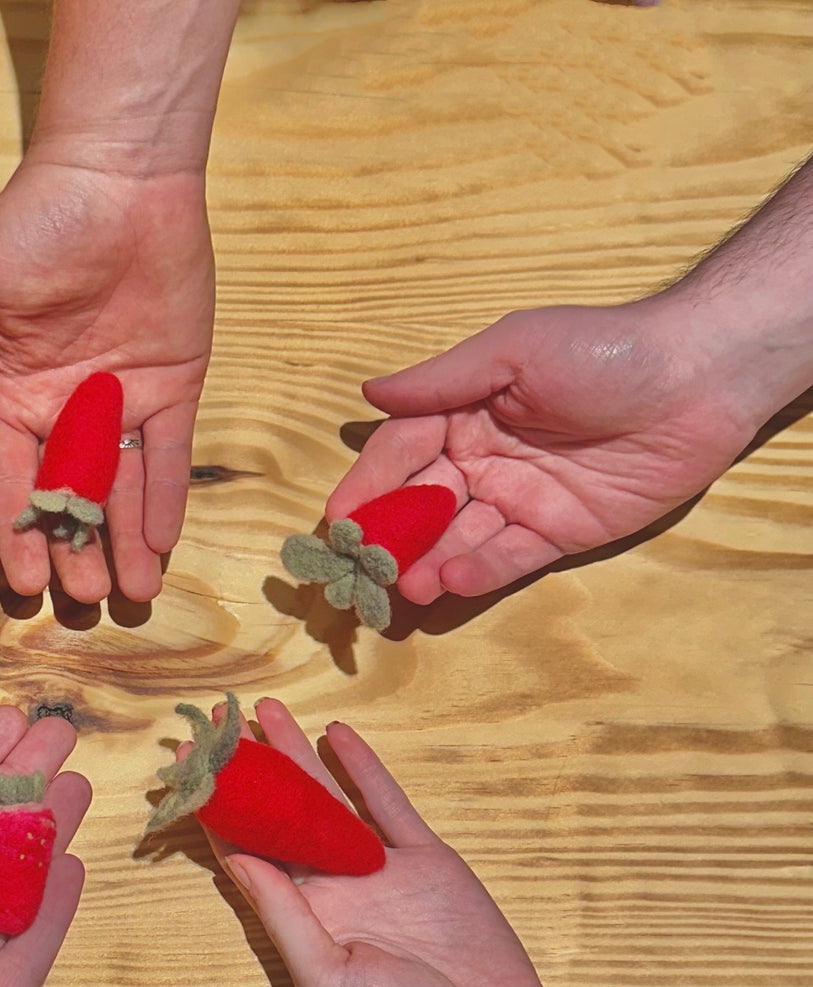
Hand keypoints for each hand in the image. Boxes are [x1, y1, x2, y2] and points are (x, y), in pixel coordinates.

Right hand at [0, 161, 214, 603]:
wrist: (116, 177)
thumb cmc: (30, 225)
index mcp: (9, 394)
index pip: (10, 481)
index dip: (16, 534)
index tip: (21, 586)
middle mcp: (63, 408)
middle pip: (68, 497)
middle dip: (76, 552)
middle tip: (85, 603)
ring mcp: (119, 400)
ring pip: (121, 488)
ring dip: (125, 541)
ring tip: (132, 594)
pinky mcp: (172, 386)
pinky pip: (169, 455)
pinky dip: (167, 498)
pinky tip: (165, 543)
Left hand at [201, 698, 566, 986]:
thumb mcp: (326, 979)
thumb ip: (282, 916)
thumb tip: (235, 860)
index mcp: (300, 919)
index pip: (247, 853)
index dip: (219, 812)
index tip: (190, 770)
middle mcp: (332, 889)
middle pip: (280, 816)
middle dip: (252, 771)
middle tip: (221, 721)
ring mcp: (378, 869)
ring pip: (328, 798)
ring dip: (297, 756)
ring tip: (266, 712)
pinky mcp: (425, 859)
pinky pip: (386, 803)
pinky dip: (362, 768)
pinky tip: (336, 735)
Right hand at [331, 299, 762, 602]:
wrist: (698, 378)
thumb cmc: (602, 350)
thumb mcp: (514, 350)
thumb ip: (442, 380)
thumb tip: (368, 392)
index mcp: (463, 414)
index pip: (400, 453)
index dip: (368, 485)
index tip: (338, 519)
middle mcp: (482, 460)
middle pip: (421, 505)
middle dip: (391, 538)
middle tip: (363, 568)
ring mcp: (518, 500)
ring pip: (458, 539)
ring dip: (427, 564)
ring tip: (404, 586)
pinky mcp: (557, 534)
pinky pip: (508, 558)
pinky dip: (478, 571)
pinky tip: (450, 581)